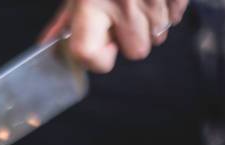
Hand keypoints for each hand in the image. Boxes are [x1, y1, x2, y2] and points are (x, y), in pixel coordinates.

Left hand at [41, 0, 188, 72]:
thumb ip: (65, 18)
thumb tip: (49, 42)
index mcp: (91, 4)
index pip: (89, 54)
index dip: (97, 59)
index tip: (102, 47)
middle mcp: (123, 3)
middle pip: (137, 51)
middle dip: (131, 39)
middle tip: (122, 16)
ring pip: (158, 37)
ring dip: (149, 24)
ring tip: (137, 0)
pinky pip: (174, 18)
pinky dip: (165, 9)